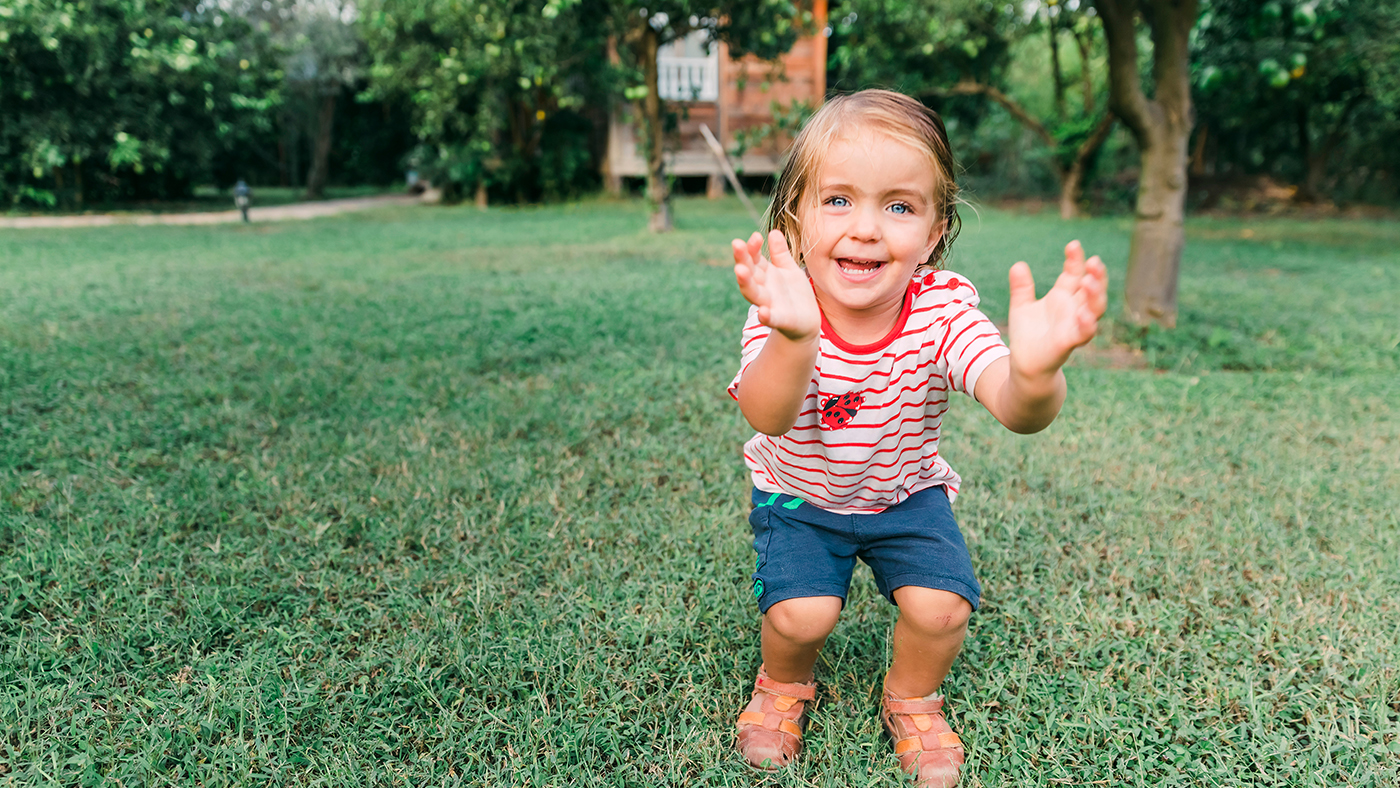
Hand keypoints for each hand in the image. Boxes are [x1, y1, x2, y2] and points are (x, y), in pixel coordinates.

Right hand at [733, 230, 820, 342]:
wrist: (807, 321)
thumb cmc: (794, 294)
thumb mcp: (789, 269)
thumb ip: (780, 254)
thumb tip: (774, 232)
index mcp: (765, 274)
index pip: (755, 259)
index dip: (753, 248)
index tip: (756, 236)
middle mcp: (763, 288)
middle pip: (749, 273)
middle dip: (742, 260)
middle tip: (736, 244)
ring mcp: (770, 304)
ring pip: (754, 293)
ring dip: (746, 283)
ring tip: (740, 271)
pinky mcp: (781, 320)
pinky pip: (771, 319)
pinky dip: (766, 317)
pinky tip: (763, 312)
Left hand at [1006, 240, 1107, 379]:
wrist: (1025, 364)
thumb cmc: (1028, 335)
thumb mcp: (1021, 306)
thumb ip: (1021, 288)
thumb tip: (1017, 265)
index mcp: (1063, 297)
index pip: (1074, 274)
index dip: (1076, 260)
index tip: (1073, 245)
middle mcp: (1073, 309)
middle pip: (1091, 289)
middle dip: (1096, 275)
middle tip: (1094, 261)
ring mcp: (1074, 326)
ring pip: (1095, 309)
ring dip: (1095, 295)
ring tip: (1089, 281)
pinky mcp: (1070, 343)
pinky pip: (1084, 333)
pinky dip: (1087, 324)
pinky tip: (1084, 314)